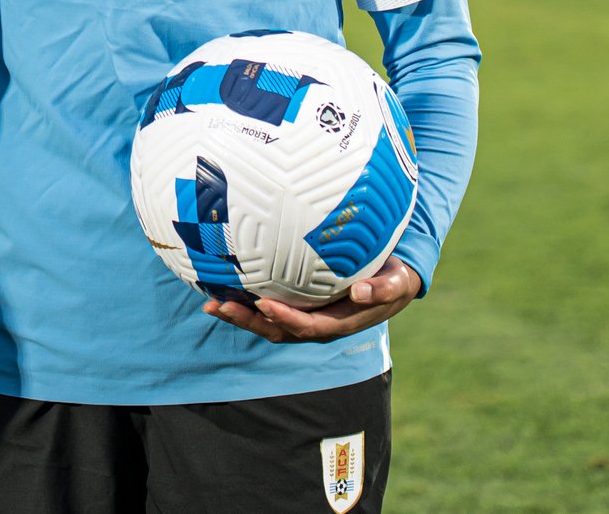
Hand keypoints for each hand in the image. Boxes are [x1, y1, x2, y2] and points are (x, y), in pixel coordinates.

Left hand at [202, 257, 422, 343]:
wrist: (393, 279)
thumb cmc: (395, 278)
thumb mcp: (398, 282)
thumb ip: (383, 289)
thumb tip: (362, 293)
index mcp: (339, 323)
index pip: (307, 327)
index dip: (285, 319)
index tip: (264, 304)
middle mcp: (317, 324)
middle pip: (277, 330)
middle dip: (248, 321)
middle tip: (219, 305)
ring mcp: (305, 316)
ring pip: (267, 323)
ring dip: (239, 315)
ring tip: (210, 302)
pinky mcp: (298, 304)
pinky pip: (268, 307)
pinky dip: (245, 301)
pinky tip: (223, 286)